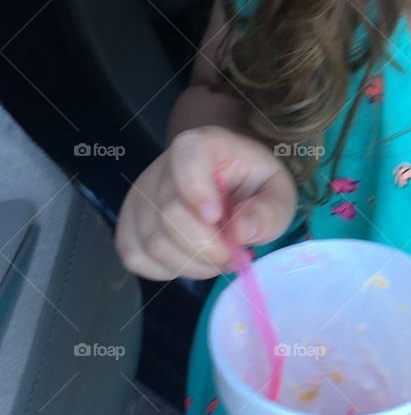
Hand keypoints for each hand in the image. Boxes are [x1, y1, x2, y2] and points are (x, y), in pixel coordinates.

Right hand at [114, 125, 297, 280]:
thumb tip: (243, 232)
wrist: (226, 181)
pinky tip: (191, 260)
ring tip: (218, 258)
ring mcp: (139, 196)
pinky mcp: (128, 224)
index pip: (187, 159)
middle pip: (169, 215)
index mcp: (201, 145)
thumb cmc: (252, 184)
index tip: (218, 217)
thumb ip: (270, 210)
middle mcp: (162, 167)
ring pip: (153, 243)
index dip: (198, 191)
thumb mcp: (277, 191)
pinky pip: (137, 257)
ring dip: (192, 264)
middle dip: (207, 247)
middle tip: (234, 255)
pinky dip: (167, 270)